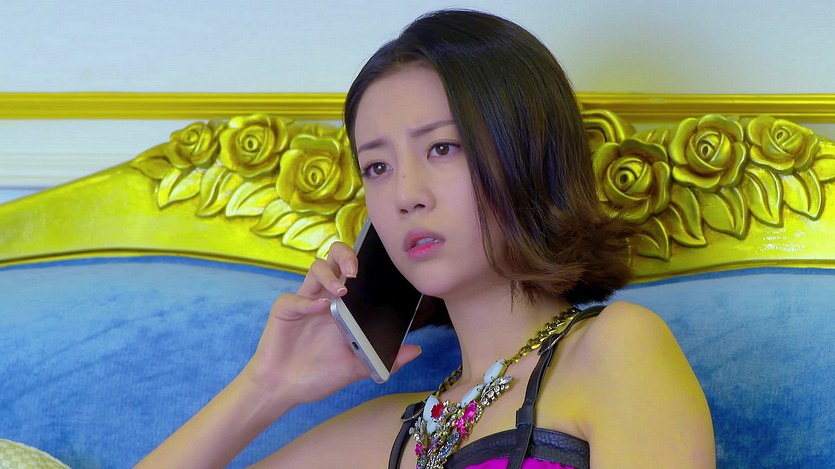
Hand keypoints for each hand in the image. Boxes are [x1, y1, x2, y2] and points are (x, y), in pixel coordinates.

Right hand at [241, 242, 421, 410]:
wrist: (284, 390)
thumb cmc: (318, 376)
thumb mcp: (358, 368)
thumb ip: (386, 359)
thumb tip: (417, 349)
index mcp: (343, 307)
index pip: (355, 272)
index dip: (366, 264)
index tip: (381, 270)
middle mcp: (325, 298)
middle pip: (334, 259)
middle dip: (346, 254)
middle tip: (356, 270)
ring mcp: (305, 301)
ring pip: (316, 268)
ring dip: (330, 275)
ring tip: (342, 291)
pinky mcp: (286, 309)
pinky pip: (296, 297)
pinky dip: (309, 301)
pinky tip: (320, 308)